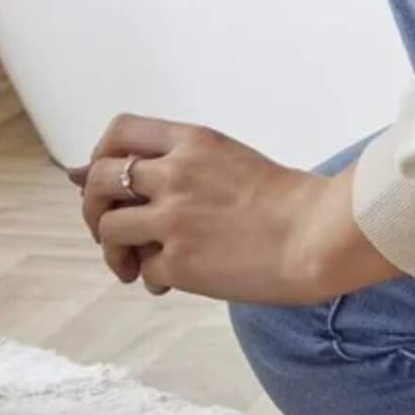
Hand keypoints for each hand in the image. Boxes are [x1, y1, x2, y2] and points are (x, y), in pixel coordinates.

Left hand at [71, 113, 402, 305]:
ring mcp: (173, 218)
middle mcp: (173, 174)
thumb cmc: (285, 201)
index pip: (119, 132)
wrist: (322, 235)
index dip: (101, 155)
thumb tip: (124, 176)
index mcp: (189, 142)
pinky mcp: (181, 261)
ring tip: (128, 264)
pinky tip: (166, 282)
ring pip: (109, 227)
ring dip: (111, 249)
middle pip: (98, 180)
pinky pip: (144, 269)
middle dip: (91, 207)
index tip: (105, 177)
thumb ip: (179, 163)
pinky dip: (149, 277)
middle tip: (106, 228)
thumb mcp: (227, 159)